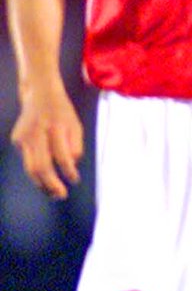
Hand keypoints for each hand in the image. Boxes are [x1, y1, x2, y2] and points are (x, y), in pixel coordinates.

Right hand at [11, 85, 82, 199]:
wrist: (40, 94)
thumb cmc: (62, 112)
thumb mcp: (76, 125)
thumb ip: (75, 146)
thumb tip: (72, 167)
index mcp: (55, 127)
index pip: (62, 156)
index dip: (68, 171)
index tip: (75, 180)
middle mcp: (36, 133)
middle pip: (41, 166)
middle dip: (51, 184)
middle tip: (61, 195)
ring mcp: (23, 137)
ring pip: (30, 168)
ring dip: (42, 183)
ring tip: (53, 192)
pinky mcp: (16, 140)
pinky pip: (28, 160)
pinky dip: (37, 170)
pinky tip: (45, 175)